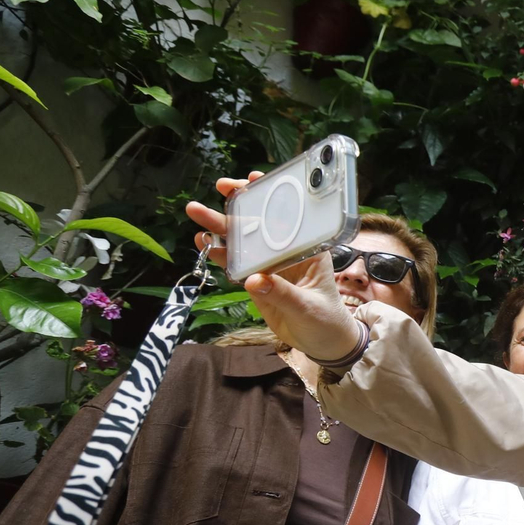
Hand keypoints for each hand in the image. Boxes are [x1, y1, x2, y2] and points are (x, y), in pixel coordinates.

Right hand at [185, 173, 361, 362]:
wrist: (323, 344)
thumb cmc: (326, 320)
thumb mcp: (308, 307)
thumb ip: (282, 294)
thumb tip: (253, 281)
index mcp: (309, 249)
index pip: (289, 217)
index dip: (271, 197)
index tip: (253, 180)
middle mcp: (287, 252)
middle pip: (261, 224)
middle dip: (239, 205)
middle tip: (220, 186)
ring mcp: (270, 266)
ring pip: (243, 242)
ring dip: (221, 228)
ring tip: (196, 214)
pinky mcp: (256, 281)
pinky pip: (236, 264)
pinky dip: (219, 254)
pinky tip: (203, 244)